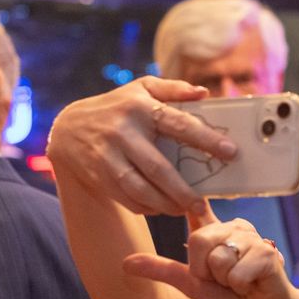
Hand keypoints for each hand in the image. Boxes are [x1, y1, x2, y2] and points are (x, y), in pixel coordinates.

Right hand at [46, 76, 234, 214]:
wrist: (68, 129)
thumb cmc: (117, 108)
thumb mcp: (141, 89)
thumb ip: (174, 89)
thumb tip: (204, 93)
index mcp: (140, 108)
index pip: (178, 124)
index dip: (205, 138)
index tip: (230, 152)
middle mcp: (122, 132)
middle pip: (158, 168)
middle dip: (183, 190)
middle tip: (201, 203)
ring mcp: (108, 157)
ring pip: (140, 189)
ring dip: (165, 204)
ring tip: (184, 208)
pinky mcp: (99, 176)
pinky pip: (127, 199)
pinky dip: (147, 207)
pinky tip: (162, 208)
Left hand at [122, 201, 298, 298]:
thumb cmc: (230, 295)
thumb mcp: (191, 283)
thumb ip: (162, 270)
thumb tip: (125, 263)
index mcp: (216, 229)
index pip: (194, 214)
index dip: (187, 201)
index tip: (175, 180)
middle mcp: (233, 227)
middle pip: (199, 240)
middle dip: (205, 270)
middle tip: (224, 278)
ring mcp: (252, 237)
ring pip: (218, 259)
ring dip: (225, 280)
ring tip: (240, 280)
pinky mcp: (266, 252)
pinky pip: (236, 273)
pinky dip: (240, 286)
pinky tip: (253, 283)